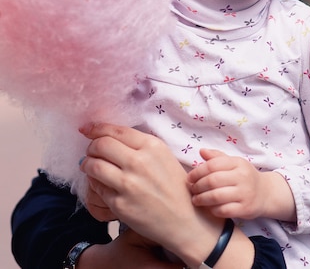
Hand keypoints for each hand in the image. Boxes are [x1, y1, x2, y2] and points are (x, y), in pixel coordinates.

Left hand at [78, 122, 223, 266]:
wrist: (185, 219)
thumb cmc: (175, 187)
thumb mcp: (164, 157)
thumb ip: (140, 146)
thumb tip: (110, 137)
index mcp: (152, 146)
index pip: (116, 131)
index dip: (96, 128)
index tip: (86, 129)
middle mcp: (139, 162)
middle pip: (100, 145)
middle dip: (91, 147)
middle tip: (92, 152)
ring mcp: (128, 184)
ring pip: (93, 165)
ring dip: (87, 164)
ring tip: (91, 167)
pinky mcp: (119, 204)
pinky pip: (96, 188)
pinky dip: (95, 184)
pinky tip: (103, 184)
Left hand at [188, 148, 295, 221]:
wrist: (265, 193)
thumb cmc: (244, 177)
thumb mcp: (234, 164)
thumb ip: (217, 157)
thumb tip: (201, 151)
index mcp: (238, 163)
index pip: (213, 165)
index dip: (197, 172)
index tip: (190, 178)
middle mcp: (243, 177)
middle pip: (212, 181)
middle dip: (197, 186)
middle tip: (192, 189)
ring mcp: (245, 194)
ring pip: (216, 196)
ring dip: (201, 199)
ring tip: (196, 200)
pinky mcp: (245, 209)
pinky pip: (223, 210)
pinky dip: (212, 210)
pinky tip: (208, 208)